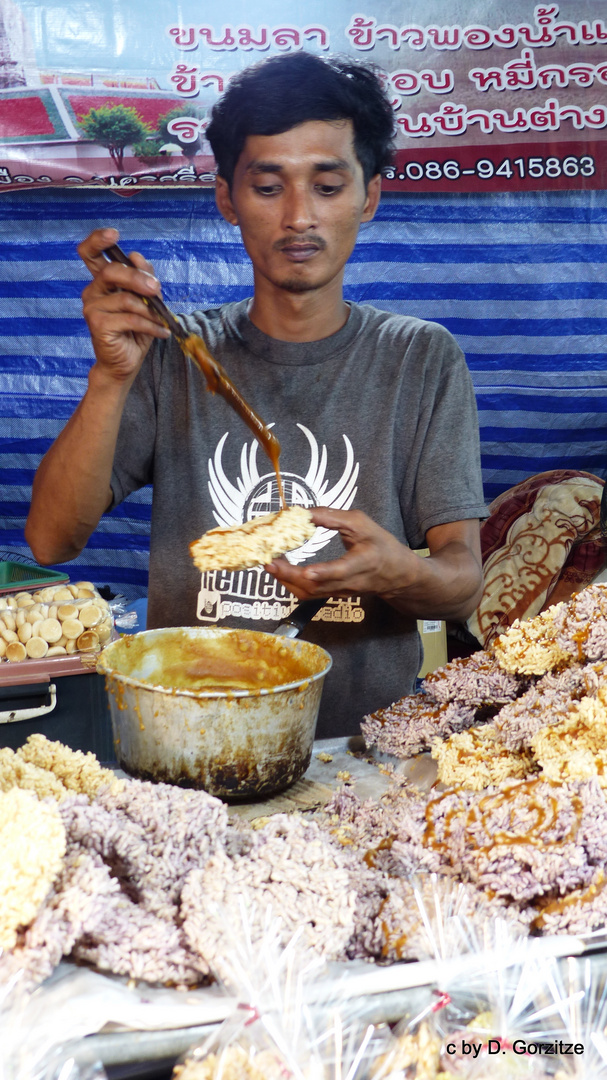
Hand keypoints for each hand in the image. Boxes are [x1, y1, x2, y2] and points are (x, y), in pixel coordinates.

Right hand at [78, 227, 170, 383]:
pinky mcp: (97, 324)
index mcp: (103, 280)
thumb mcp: (146, 301)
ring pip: (125, 299)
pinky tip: (161, 332)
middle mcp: (93, 290)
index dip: (98, 240)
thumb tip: (137, 257)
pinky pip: (130, 319)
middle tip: (156, 288)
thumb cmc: (135, 330)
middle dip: (137, 277)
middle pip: (111, 272)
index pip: (91, 253)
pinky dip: (150, 326)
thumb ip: (144, 277)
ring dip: (150, 311)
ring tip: (162, 321)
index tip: (114, 234)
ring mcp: (92, 307)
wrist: (125, 362)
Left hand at [266, 509, 482, 619]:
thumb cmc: (381, 546)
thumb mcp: (362, 524)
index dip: (324, 572)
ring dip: (285, 580)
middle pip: (317, 586)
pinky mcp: (332, 595)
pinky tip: (279, 569)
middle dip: (290, 576)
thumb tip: (303, 512)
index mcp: (363, 562)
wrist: (397, 576)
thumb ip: (333, 517)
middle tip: (270, 562)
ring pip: (309, 593)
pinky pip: (307, 593)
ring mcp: (339, 592)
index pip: (342, 571)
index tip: (307, 571)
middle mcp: (350, 582)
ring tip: (269, 563)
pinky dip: (290, 583)